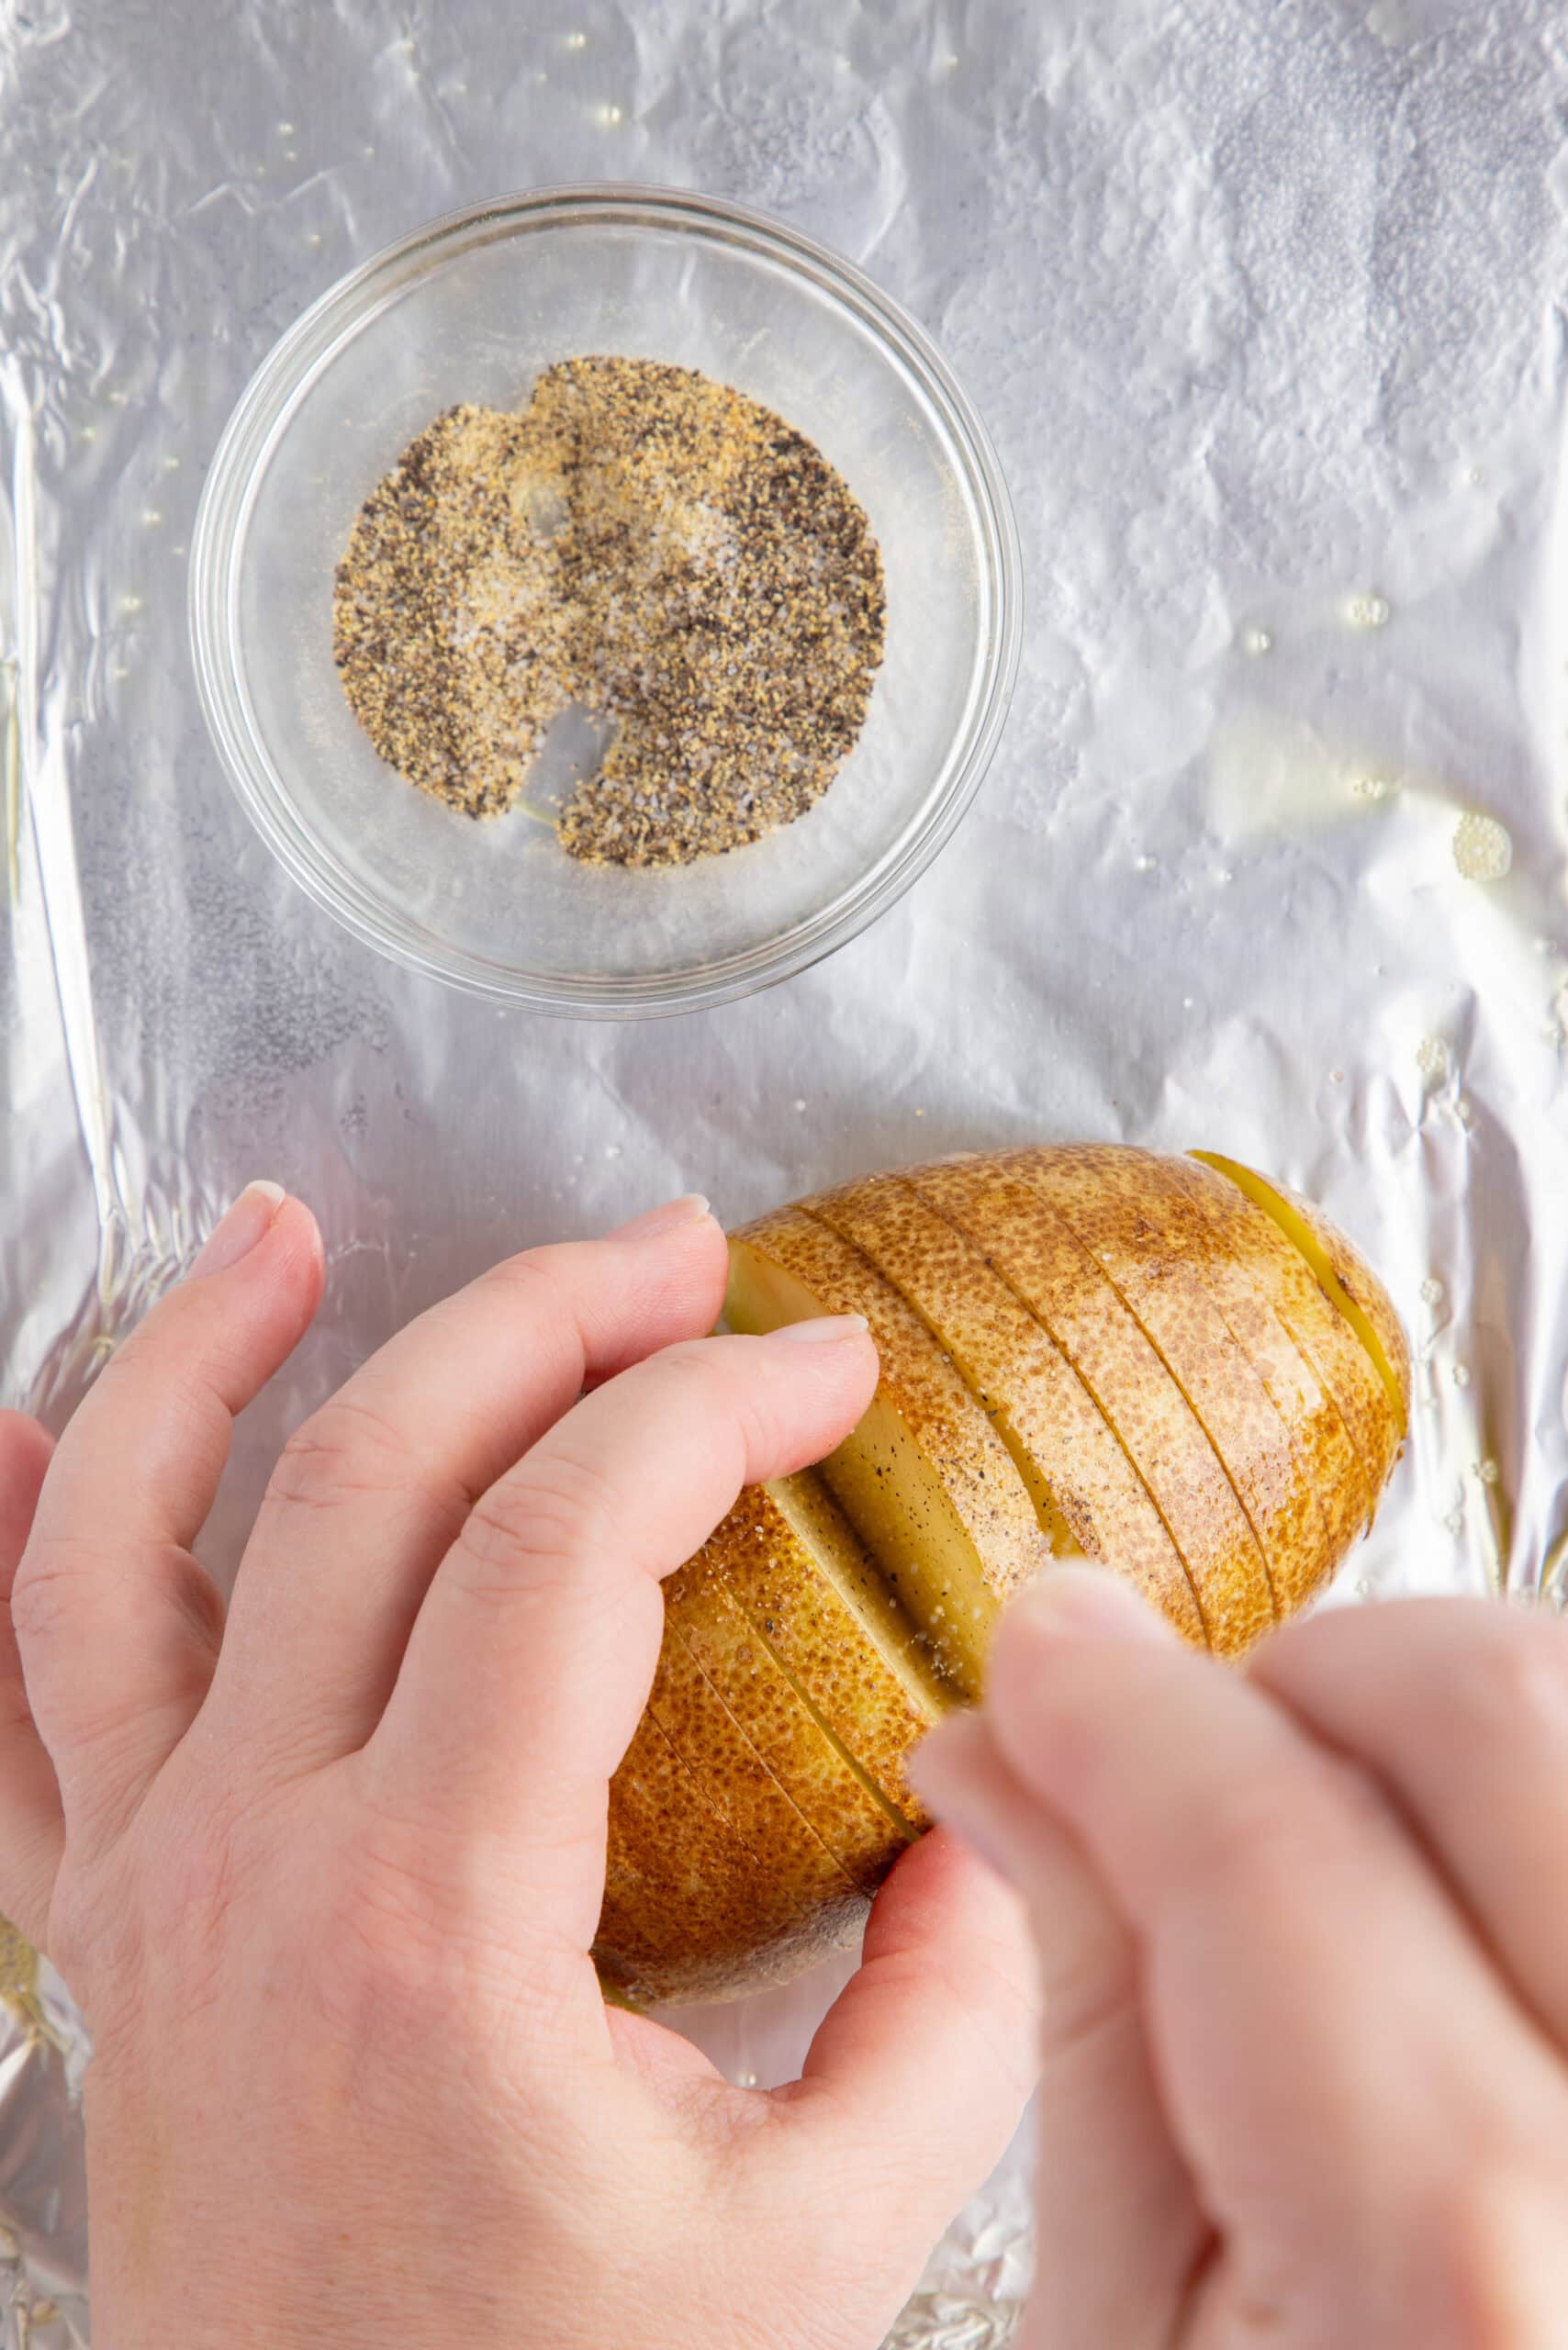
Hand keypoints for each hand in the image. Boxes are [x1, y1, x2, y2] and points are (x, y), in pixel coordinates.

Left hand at [0, 1186, 1037, 2349]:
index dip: (714, 1408)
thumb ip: (949, 2016)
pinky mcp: (107, 1933)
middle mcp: (251, 1866)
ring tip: (283, 1225)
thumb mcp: (819, 2252)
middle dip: (539, 1322)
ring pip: (120, 1548)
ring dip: (199, 1357)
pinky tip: (9, 1431)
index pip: (571, 1550)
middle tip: (675, 1255)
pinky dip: (3, 1542)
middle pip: (371, 1482)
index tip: (827, 1363)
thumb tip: (972, 1812)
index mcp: (434, 1920)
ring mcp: (148, 1890)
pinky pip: (10, 1708)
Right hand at [913, 1565, 1567, 2347]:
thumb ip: (1089, 2027)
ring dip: (1451, 1722)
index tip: (1040, 1650)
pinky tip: (1452, 1904)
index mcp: (1458, 2291)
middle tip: (1188, 1749)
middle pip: (1503, 1717)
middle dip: (1308, 1671)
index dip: (1117, 1704)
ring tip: (1329, 1831)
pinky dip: (1535, 1809)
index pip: (1264, 1847)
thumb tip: (1007, 1754)